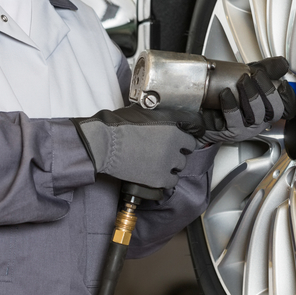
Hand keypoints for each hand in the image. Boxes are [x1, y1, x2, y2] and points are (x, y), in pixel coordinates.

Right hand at [71, 105, 205, 188]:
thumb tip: (166, 120)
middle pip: (185, 153)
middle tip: (162, 152)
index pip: (191, 138)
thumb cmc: (119, 126)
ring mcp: (167, 163)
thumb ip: (160, 118)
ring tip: (158, 163)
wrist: (104, 144)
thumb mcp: (144, 112)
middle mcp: (174, 146)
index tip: (176, 142)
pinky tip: (157, 174)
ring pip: (179, 167)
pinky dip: (166, 178)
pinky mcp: (158, 178)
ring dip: (171, 165)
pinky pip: (171, 181)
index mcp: (173, 129)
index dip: (182, 140)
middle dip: (175, 152)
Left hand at [199, 56, 295, 144]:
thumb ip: (267, 71)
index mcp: (267, 111)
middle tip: (256, 75)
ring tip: (242, 81)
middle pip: (272, 111)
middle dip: (266, 91)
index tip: (282, 83)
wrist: (206, 113)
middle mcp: (260, 122)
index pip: (284, 107)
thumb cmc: (230, 97)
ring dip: (250, 96)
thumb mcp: (250, 80)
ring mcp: (247, 129)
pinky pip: (234, 120)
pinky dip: (231, 105)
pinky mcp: (231, 132)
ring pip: (255, 116)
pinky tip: (225, 94)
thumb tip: (283, 64)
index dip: (286, 96)